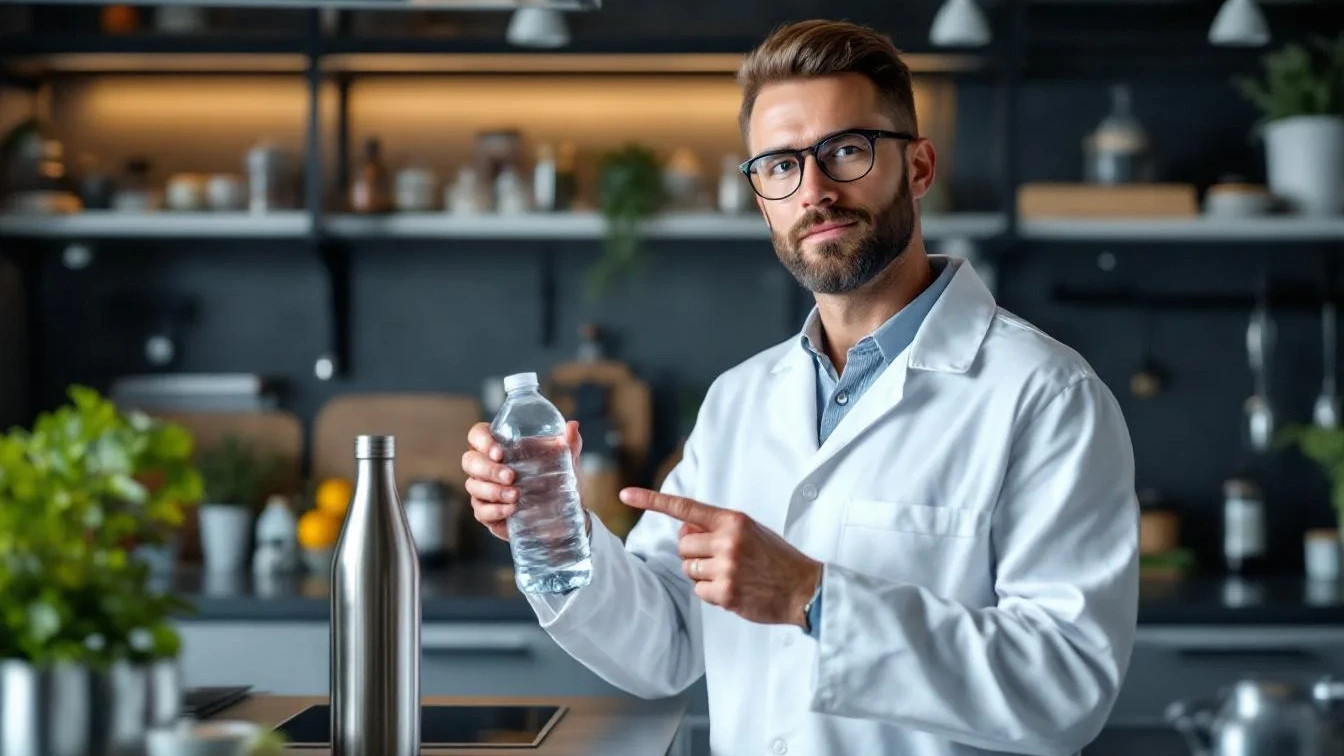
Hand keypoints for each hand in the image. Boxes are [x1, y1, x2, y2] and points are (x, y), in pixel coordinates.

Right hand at [461, 420, 582, 540]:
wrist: (563, 516)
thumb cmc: (558, 482)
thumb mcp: (567, 462)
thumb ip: (570, 443)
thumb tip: (572, 425)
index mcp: (499, 447)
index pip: (477, 435)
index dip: (482, 440)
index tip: (499, 452)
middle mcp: (486, 467)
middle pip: (470, 461)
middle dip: (488, 469)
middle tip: (511, 476)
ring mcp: (483, 490)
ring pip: (473, 486)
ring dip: (493, 490)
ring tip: (516, 495)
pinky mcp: (487, 513)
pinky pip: (480, 511)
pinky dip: (495, 510)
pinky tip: (511, 510)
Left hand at [618, 487, 821, 627]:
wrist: (804, 588)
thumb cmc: (776, 558)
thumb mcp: (750, 530)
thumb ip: (716, 527)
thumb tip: (683, 533)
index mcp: (732, 519)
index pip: (684, 507)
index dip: (651, 500)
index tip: (625, 494)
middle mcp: (727, 540)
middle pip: (682, 546)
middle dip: (694, 554)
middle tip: (720, 559)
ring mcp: (725, 567)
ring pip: (688, 569)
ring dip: (702, 574)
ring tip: (731, 574)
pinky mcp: (725, 592)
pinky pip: (699, 591)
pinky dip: (711, 593)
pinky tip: (734, 590)